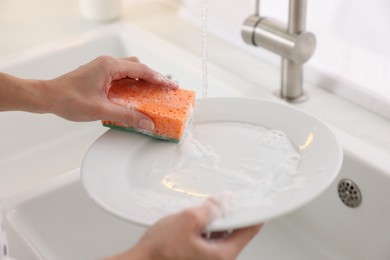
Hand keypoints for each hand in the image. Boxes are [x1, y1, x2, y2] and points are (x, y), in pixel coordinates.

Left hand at [45, 56, 177, 129]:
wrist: (47, 97)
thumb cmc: (68, 99)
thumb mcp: (101, 110)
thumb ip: (126, 116)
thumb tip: (147, 122)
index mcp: (109, 66)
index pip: (141, 69)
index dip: (159, 78)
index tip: (171, 86)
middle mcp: (107, 64)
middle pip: (137, 67)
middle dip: (153, 77)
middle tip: (164, 90)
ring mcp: (102, 69)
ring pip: (129, 71)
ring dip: (142, 81)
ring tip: (153, 94)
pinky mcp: (99, 76)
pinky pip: (121, 77)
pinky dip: (132, 84)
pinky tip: (135, 97)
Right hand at [109, 199, 262, 259]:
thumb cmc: (159, 253)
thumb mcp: (188, 221)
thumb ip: (210, 209)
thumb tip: (223, 201)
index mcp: (222, 255)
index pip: (249, 230)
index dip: (254, 212)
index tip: (258, 201)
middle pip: (234, 231)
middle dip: (229, 214)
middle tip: (221, 200)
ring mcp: (206, 259)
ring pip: (220, 234)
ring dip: (214, 220)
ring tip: (200, 211)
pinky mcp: (196, 256)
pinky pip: (207, 238)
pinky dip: (204, 227)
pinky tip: (191, 221)